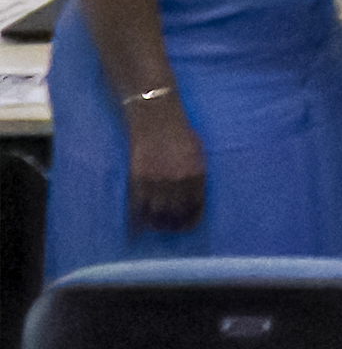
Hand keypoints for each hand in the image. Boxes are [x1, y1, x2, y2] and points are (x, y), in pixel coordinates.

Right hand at [125, 93, 207, 231]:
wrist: (156, 118)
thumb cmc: (180, 132)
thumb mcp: (198, 152)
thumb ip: (197, 172)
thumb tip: (196, 193)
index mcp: (197, 174)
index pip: (196, 206)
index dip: (191, 220)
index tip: (188, 226)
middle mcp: (178, 181)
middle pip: (176, 213)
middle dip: (174, 225)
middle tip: (170, 230)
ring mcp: (157, 181)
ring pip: (156, 213)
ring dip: (156, 225)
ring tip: (156, 228)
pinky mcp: (138, 179)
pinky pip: (137, 207)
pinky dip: (136, 221)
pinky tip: (136, 228)